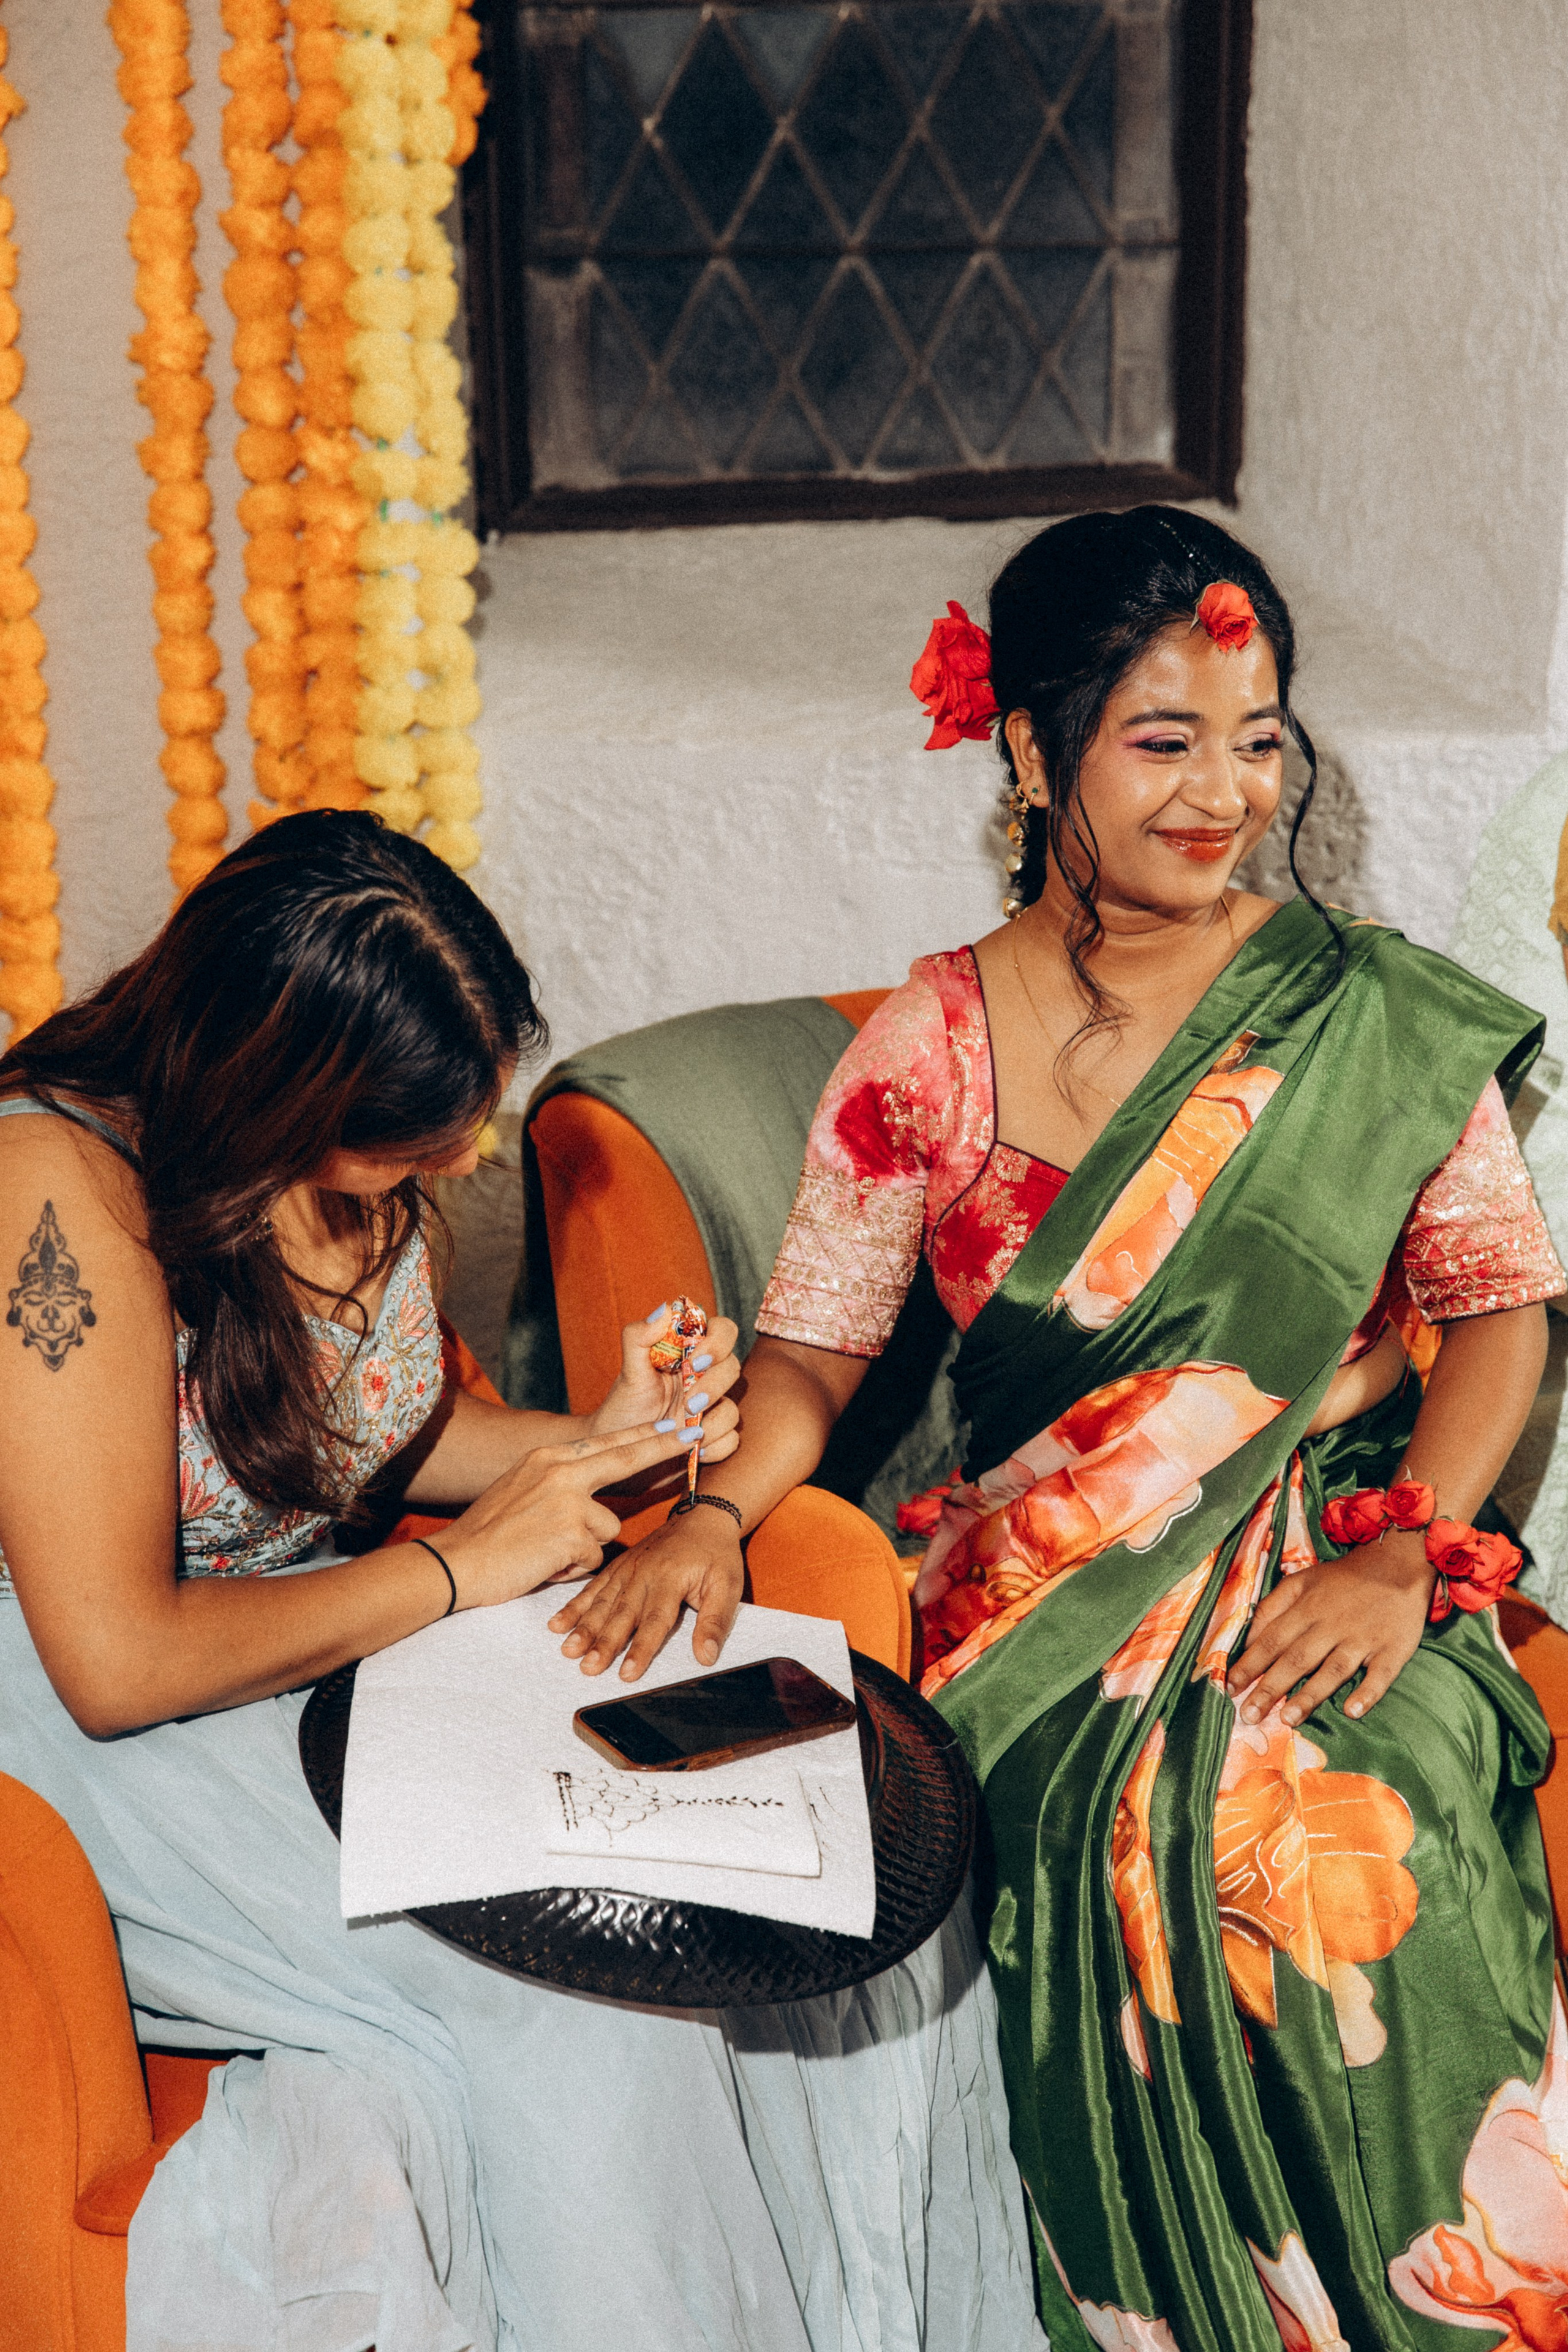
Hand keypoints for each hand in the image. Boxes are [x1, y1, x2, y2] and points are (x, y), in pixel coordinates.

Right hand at [436, 1422, 720, 1609]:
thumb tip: (592, 1491)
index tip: (676, 1424)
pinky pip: (593, 1557)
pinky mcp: (570, 1533)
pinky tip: (544, 1564)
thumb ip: (559, 1482)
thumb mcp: (521, 1489)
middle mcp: (561, 1470)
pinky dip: (573, 1568)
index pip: (607, 1442)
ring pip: (608, 1528)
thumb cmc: (489, 1534)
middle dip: (665, 1447)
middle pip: (627, 1458)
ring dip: (585, 1548)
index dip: (645, 1435)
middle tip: (697, 1435)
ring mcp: (567, 1500)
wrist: (456, 1561)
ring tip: (546, 1551)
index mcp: (549, 1457)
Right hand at [548, 1506, 744, 1679]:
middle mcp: (643, 1574)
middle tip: (588, 1668)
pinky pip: (593, 1589)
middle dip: (603, 1643)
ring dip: (584, 1628)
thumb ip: (715, 1622)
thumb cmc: (716, 1554)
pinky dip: (574, 1607)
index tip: (627, 1674)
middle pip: (621, 1614)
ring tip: (568, 1650)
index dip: (640, 1649)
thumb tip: (706, 1657)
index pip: (654, 1621)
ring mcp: (627, 1569)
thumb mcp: (728, 1586)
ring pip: (602, 1603)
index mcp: (670, 1579)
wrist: (702, 1517)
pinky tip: (558, 1624)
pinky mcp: (618, 1567)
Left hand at [587, 1304, 741, 1464]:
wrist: (620, 1450)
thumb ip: (639, 1337)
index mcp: (690, 1353)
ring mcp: (712, 1407)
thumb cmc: (625, 1405)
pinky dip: (715, 1446)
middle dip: (713, 1386)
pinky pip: (731, 1439)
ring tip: (687, 1431)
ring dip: (714, 1421)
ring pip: (734, 1408)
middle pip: (733, 1368)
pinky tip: (695, 1450)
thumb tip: (664, 1309)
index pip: (722, 1331)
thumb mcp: (628, 1371)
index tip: (694, 1362)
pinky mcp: (713, 1436)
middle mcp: (705, 1377)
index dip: (718, 1342)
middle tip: (687, 1404)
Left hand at [1226, 1530, 1434, 1726]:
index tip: (1229, 1688)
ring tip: (1288, 1719)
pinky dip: (1367, 1693)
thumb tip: (1248, 1640)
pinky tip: (1352, 1711)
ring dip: (1310, 1695)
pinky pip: (1380, 1675)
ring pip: (1333, 1669)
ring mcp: (1363, 1638)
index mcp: (1307, 1608)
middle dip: (1270, 1687)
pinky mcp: (1393, 1649)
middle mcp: (1332, 1624)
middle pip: (1296, 1658)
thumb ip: (1272, 1607)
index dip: (1249, 1664)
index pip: (1272, 1639)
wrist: (1397, 1564)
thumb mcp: (1301, 1581)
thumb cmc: (1342, 1579)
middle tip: (1249, 1714)